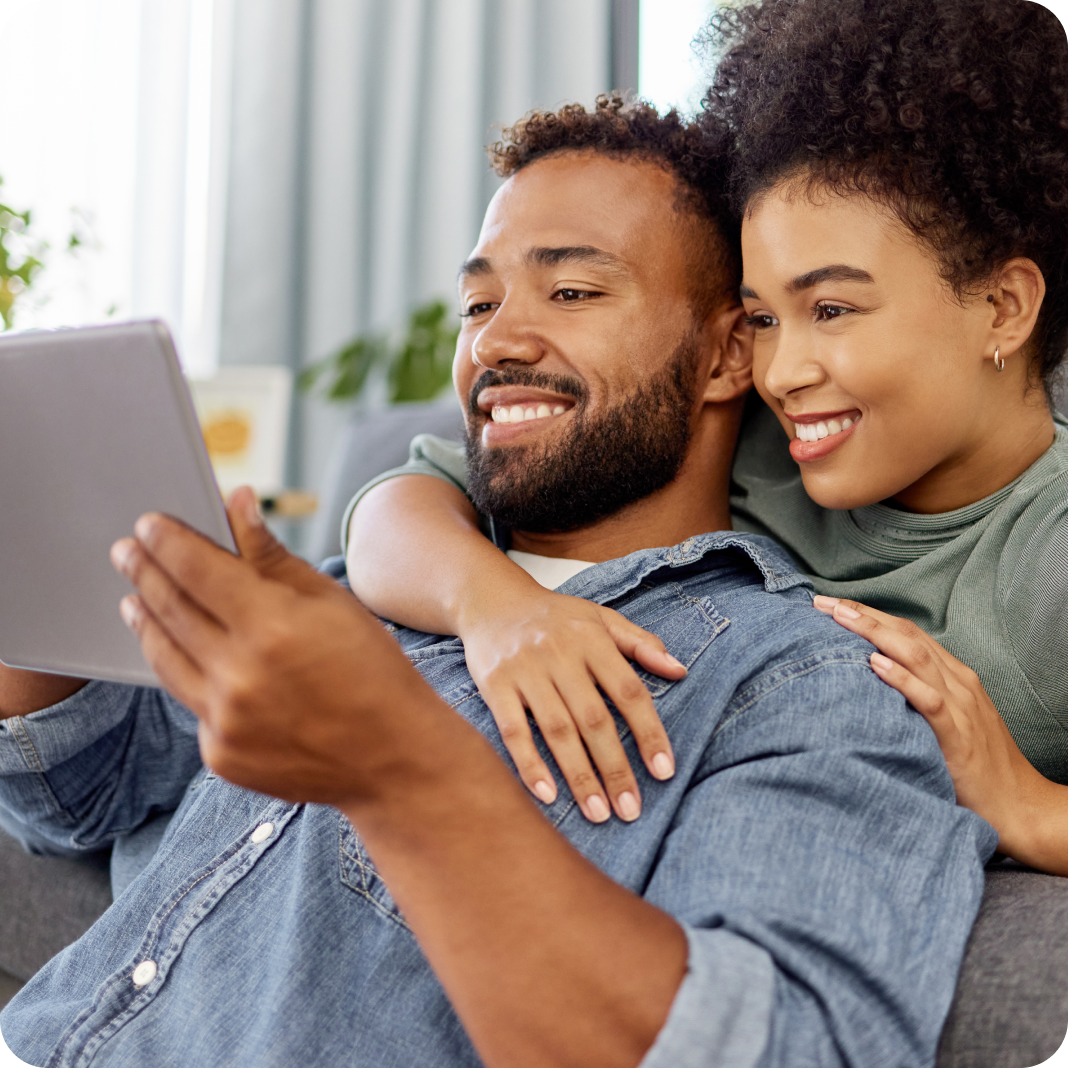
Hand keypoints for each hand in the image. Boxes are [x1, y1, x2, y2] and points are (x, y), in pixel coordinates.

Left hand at [110, 488, 448, 806]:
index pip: (197, 569)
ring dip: (146, 621)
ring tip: (136, 598)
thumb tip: (237, 504)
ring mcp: (225, 720)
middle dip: (145, 572)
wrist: (393, 758)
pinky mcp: (221, 753)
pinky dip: (186, 673)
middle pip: (171, 609)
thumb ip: (273, 556)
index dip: (168, 541)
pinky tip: (186, 654)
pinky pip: (190, 702)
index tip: (149, 523)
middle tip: (127, 550)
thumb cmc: (372, 671)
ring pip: (165, 658)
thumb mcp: (331, 602)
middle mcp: (239, 674)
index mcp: (272, 626)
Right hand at [460, 591, 685, 824]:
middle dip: (615, 768)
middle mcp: (560, 654)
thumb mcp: (601, 618)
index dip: (649, 733)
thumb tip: (680, 671)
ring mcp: (525, 670)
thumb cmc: (554, 617)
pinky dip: (530, 764)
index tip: (664, 772)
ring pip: (557, 730)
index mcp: (592, 639)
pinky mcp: (494, 685)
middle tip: (630, 810)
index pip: (629, 692)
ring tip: (598, 813)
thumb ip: (641, 644)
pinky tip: (548, 795)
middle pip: (594, 719)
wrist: (491, 599)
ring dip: (579, 775)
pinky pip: (513, 731)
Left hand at [813, 595, 1067, 871]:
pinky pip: (930, 701)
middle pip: (906, 635)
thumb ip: (915, 695)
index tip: (830, 605)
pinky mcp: (958, 736)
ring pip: (917, 657)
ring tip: (841, 619)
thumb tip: (867, 680)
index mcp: (952, 675)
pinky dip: (902, 680)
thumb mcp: (945, 719)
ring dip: (875, 634)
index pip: (906, 632)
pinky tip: (875, 665)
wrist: (1018, 804)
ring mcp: (961, 706)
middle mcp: (957, 682)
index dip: (868, 614)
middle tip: (822, 603)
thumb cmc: (974, 763)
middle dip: (863, 615)